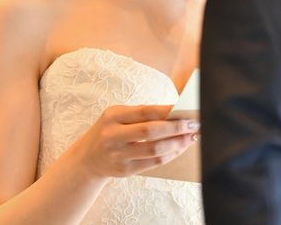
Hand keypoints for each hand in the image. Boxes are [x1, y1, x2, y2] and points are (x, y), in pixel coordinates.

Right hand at [75, 104, 198, 178]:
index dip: (167, 111)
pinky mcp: (124, 170)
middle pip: (150, 131)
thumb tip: (173, 112)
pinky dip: (169, 155)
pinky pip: (152, 163)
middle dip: (175, 128)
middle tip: (193, 124)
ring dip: (177, 143)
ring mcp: (118, 155)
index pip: (144, 111)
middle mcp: (113, 135)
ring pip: (154, 150)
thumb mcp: (117, 116)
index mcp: (113, 116)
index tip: (185, 109)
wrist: (87, 158)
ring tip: (190, 137)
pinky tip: (179, 149)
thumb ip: (141, 113)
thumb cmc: (109, 130)